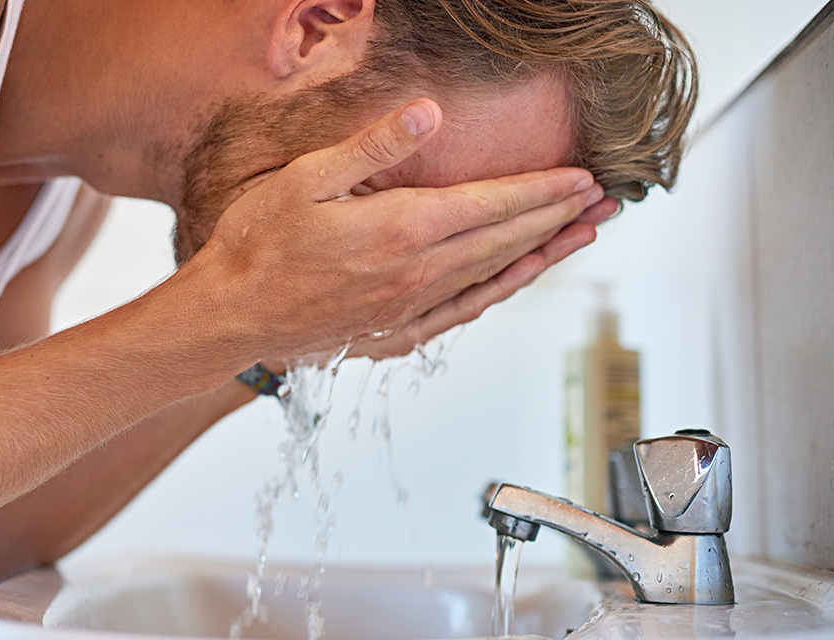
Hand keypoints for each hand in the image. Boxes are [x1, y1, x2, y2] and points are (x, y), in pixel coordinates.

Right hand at [191, 98, 603, 363]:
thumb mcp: (308, 179)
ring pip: (494, 276)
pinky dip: (500, 292)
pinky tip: (516, 279)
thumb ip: (374, 146)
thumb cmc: (259, 245)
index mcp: (401, 230)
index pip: (492, 205)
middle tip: (603, 202)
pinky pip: (464, 311)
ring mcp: (409, 308)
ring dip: (543, 254)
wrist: (230, 316)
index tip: (582, 177)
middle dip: (559, 217)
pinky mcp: (394, 332)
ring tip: (581, 236)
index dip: (542, 189)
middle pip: (506, 240)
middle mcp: (416, 274)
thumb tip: (431, 114)